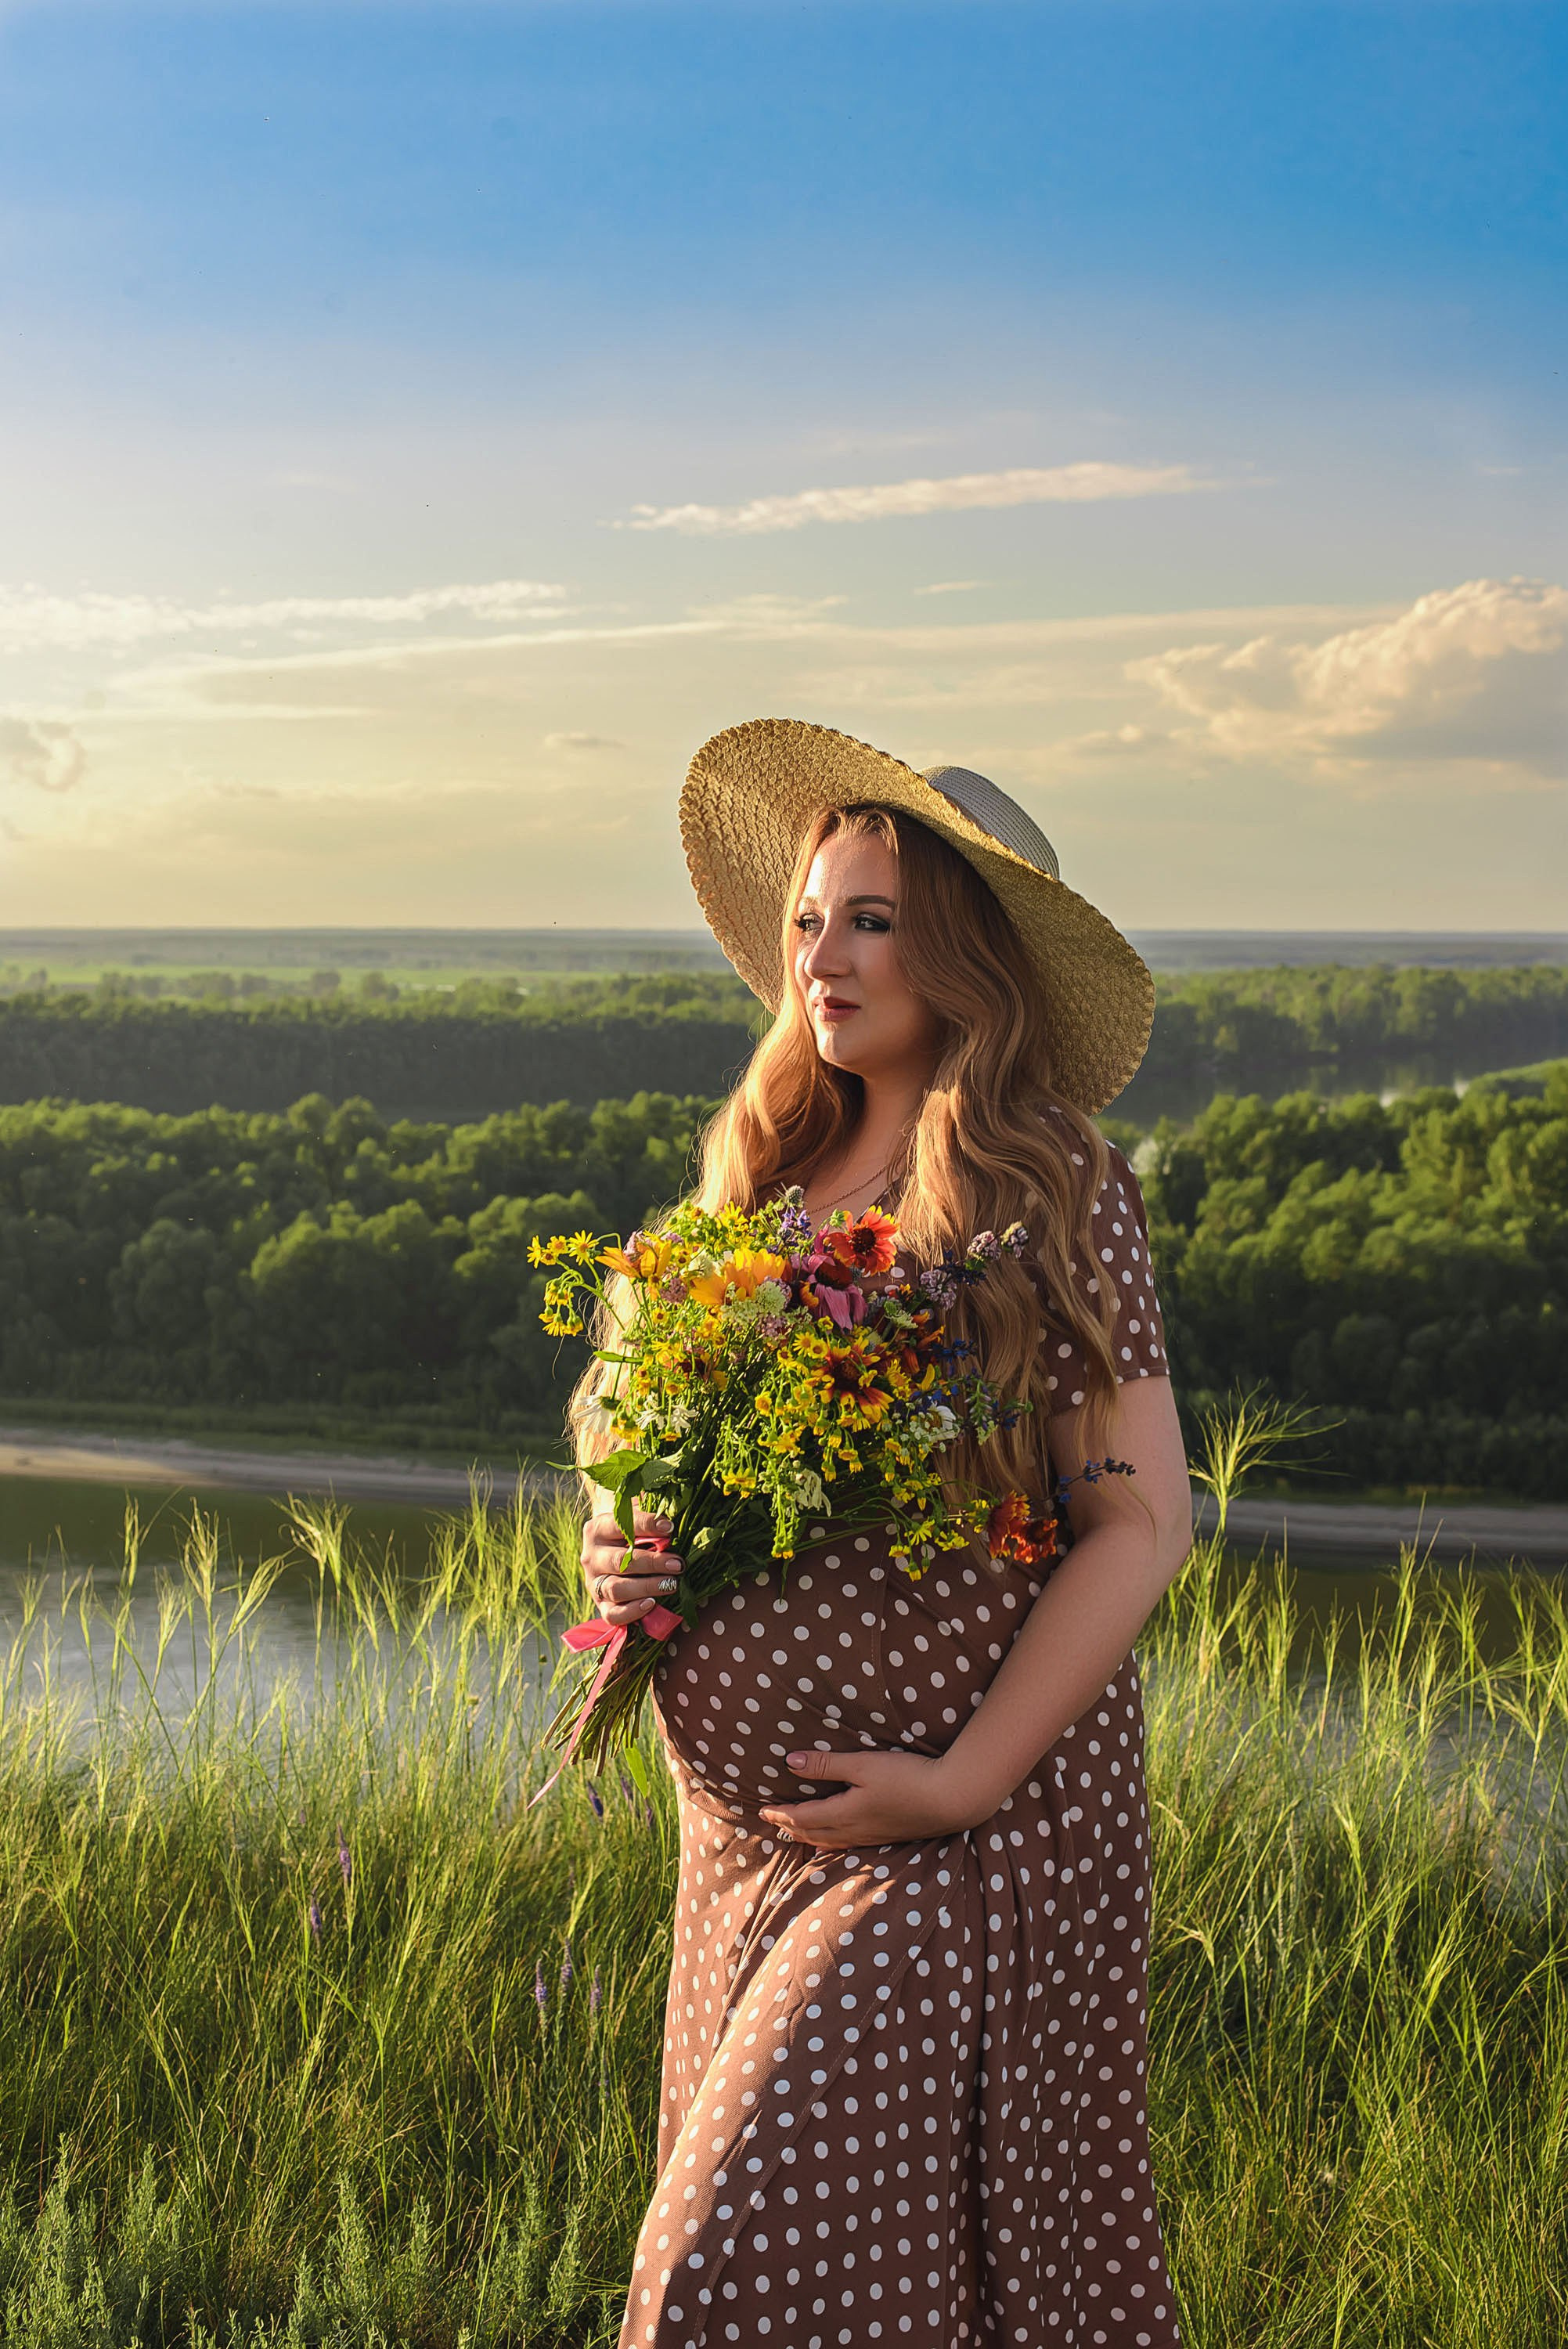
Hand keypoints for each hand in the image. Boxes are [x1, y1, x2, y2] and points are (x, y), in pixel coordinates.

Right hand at [579, 1509, 683, 1627]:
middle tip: (677, 1564)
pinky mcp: (600, 1604)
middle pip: (619, 1561)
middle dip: (652, 1563)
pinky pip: (612, 1614)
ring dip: (647, 1587)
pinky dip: (632, 1611)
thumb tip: (670, 1528)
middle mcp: (591, 1556)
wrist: (613, 1550)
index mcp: (598, 1529)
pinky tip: (652, 1603)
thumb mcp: (635, 1518)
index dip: (646, 1526)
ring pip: (616, 1589)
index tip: (670, 1529)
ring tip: (671, 1584)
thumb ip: (649, 1520)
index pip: (621, 1526)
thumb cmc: (631, 1531)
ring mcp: (594, 1583)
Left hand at [759, 1745, 987, 1848]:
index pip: (803, 1817)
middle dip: (790, 1828)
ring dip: (809, 1837)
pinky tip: (835, 1841)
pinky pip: (848, 1845)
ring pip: (830, 1842)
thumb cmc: (906, 1777)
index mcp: (845, 1813)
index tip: (763, 1810)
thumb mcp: (864, 1765)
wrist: (950, 1799)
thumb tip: (790, 1763)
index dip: (781, 1814)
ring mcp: (872, 1837)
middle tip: (773, 1822)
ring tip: (797, 1834)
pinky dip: (831, 1843)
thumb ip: (827, 1765)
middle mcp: (854, 1830)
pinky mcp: (887, 1836)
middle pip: (813, 1833)